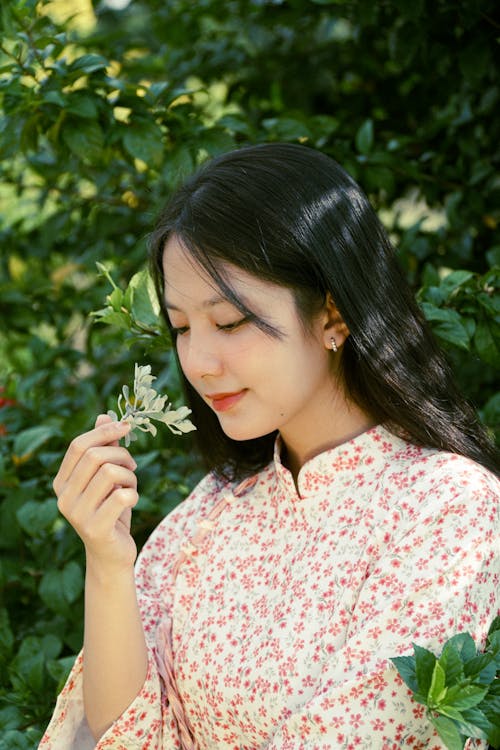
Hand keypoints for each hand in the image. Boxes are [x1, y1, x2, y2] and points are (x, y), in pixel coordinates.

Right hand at [54, 414, 138, 571]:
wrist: (112, 553)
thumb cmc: (111, 510)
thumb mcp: (107, 478)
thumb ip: (104, 448)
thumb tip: (103, 416)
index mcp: (61, 482)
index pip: (78, 446)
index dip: (104, 432)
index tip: (126, 427)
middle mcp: (64, 497)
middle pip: (95, 456)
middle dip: (122, 455)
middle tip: (132, 466)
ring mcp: (77, 515)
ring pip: (110, 473)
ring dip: (129, 476)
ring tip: (131, 487)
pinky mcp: (95, 529)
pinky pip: (122, 496)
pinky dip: (134, 494)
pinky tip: (131, 501)